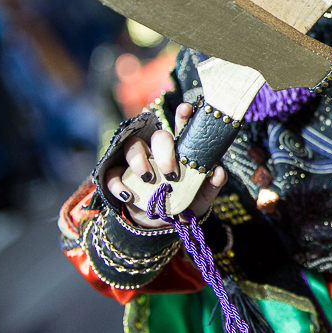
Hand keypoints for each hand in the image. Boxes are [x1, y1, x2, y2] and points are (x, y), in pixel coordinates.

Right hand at [104, 103, 227, 227]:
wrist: (161, 224)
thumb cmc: (184, 203)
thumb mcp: (201, 197)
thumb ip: (211, 185)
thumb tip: (218, 173)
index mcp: (180, 152)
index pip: (182, 129)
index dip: (183, 116)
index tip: (186, 109)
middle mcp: (157, 152)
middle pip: (158, 136)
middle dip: (164, 150)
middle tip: (171, 172)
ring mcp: (137, 163)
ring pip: (132, 146)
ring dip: (139, 161)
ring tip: (148, 179)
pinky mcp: (119, 177)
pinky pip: (112, 174)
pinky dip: (117, 183)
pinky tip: (128, 195)